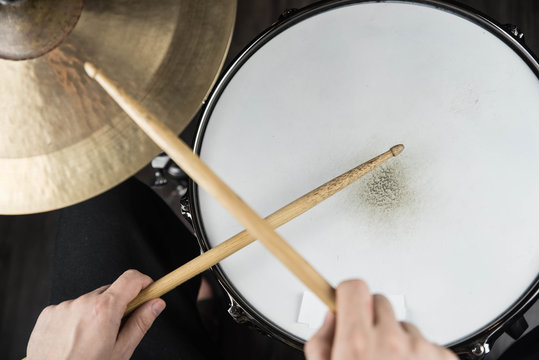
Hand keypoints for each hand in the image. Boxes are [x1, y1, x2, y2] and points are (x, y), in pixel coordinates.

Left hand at [27, 270, 164, 359]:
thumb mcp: (121, 351)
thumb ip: (141, 323)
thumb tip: (156, 304)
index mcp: (104, 310)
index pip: (131, 279)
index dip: (144, 283)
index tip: (148, 291)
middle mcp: (83, 302)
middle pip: (110, 291)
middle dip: (118, 305)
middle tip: (117, 330)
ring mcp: (64, 307)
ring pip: (89, 301)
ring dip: (95, 313)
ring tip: (90, 341)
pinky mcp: (48, 313)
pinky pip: (70, 308)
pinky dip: (75, 319)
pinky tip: (73, 340)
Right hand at [305, 280, 456, 359]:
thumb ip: (321, 344)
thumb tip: (331, 319)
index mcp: (357, 343)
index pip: (354, 288)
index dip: (346, 295)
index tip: (345, 301)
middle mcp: (391, 341)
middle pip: (379, 301)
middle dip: (370, 318)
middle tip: (366, 344)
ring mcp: (420, 350)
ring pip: (403, 324)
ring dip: (396, 340)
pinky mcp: (443, 358)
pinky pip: (427, 343)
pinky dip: (419, 356)